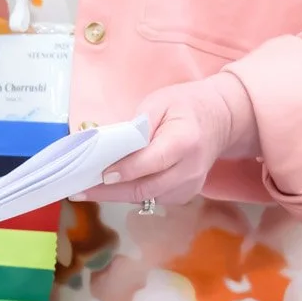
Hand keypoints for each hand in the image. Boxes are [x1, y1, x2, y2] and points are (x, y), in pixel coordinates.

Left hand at [77, 75, 259, 208]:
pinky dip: (131, 194)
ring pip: (148, 197)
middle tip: (80, 191)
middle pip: (147, 187)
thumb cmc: (185, 106)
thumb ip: (136, 125)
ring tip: (87, 190)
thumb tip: (109, 146)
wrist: (221, 119)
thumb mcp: (159, 102)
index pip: (153, 161)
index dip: (126, 170)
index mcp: (185, 141)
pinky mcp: (186, 194)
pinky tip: (111, 188)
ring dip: (116, 195)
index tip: (101, 175)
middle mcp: (190, 169)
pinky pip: (154, 198)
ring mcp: (191, 186)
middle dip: (110, 192)